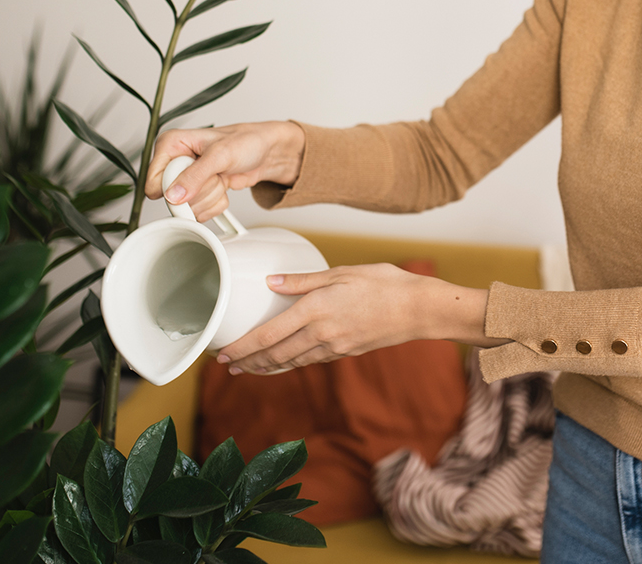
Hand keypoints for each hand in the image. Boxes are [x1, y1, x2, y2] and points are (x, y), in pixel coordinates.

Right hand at [145, 121, 304, 222]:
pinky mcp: (198, 193)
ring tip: (221, 176)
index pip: (154, 181)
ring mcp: (186, 180)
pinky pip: (201, 212)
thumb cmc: (246, 141)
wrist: (265, 152)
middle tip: (215, 174)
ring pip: (188, 208)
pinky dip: (217, 202)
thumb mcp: (220, 155)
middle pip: (172, 199)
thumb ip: (195, 176)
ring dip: (211, 196)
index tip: (197, 179)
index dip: (175, 186)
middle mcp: (175, 162)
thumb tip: (173, 195)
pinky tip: (224, 184)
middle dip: (200, 191)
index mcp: (171, 145)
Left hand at [215, 264, 496, 374]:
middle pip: (275, 356)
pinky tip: (284, 361)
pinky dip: (290, 363)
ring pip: (291, 362)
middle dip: (248, 363)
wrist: (418, 308)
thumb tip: (271, 281)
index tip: (223, 355)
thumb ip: (302, 280)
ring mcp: (334, 347)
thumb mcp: (340, 272)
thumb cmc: (383, 283)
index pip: (268, 335)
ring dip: (266, 367)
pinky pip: (310, 360)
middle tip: (228, 365)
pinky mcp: (345, 352)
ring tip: (248, 368)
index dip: (242, 348)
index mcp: (315, 310)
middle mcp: (321, 334)